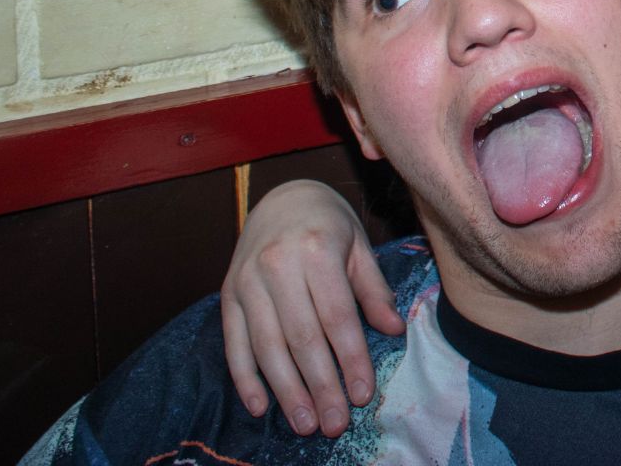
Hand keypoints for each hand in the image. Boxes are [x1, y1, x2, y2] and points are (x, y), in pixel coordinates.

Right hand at [220, 180, 403, 436]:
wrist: (283, 197)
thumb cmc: (328, 225)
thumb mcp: (358, 246)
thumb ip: (373, 290)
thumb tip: (393, 330)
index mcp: (316, 250)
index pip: (337, 317)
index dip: (351, 360)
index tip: (363, 395)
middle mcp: (277, 265)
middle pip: (302, 338)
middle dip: (321, 386)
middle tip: (334, 424)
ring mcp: (246, 281)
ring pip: (267, 347)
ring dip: (287, 391)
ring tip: (305, 423)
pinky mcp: (227, 295)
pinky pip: (234, 343)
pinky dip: (245, 378)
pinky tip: (261, 406)